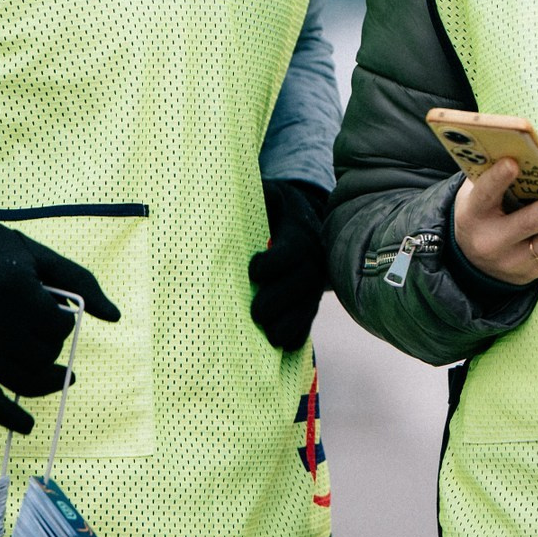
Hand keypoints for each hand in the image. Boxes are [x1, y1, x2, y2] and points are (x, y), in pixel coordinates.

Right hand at [0, 193, 121, 433]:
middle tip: (43, 328)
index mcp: (15, 290)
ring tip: (49, 364)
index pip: (59, 328)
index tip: (54, 310)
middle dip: (53, 346)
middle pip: (42, 356)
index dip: (64, 323)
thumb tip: (116, 316)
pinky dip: (5, 416)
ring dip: (42, 374)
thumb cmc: (0, 251)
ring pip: (22, 378)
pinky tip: (27, 425)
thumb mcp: (42, 256)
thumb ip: (81, 282)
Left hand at [248, 179, 330, 352]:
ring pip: (307, 307)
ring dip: (288, 324)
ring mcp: (312, 283)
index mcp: (300, 234)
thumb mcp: (268, 194)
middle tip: (255, 312)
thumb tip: (225, 191)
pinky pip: (307, 322)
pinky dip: (295, 335)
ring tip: (268, 335)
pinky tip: (279, 345)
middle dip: (279, 301)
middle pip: (302, 284)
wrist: (303, 217)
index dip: (275, 264)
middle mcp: (312, 260)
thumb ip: (256, 193)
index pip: (294, 251)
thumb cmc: (274, 206)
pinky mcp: (308, 301)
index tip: (253, 270)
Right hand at [451, 159, 537, 285]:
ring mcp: (516, 262)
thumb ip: (497, 174)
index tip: (514, 162)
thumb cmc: (483, 212)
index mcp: (473, 215)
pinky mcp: (536, 272)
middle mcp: (493, 242)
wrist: (471, 263)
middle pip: (531, 223)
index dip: (497, 180)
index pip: (484, 196)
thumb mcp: (476, 192)